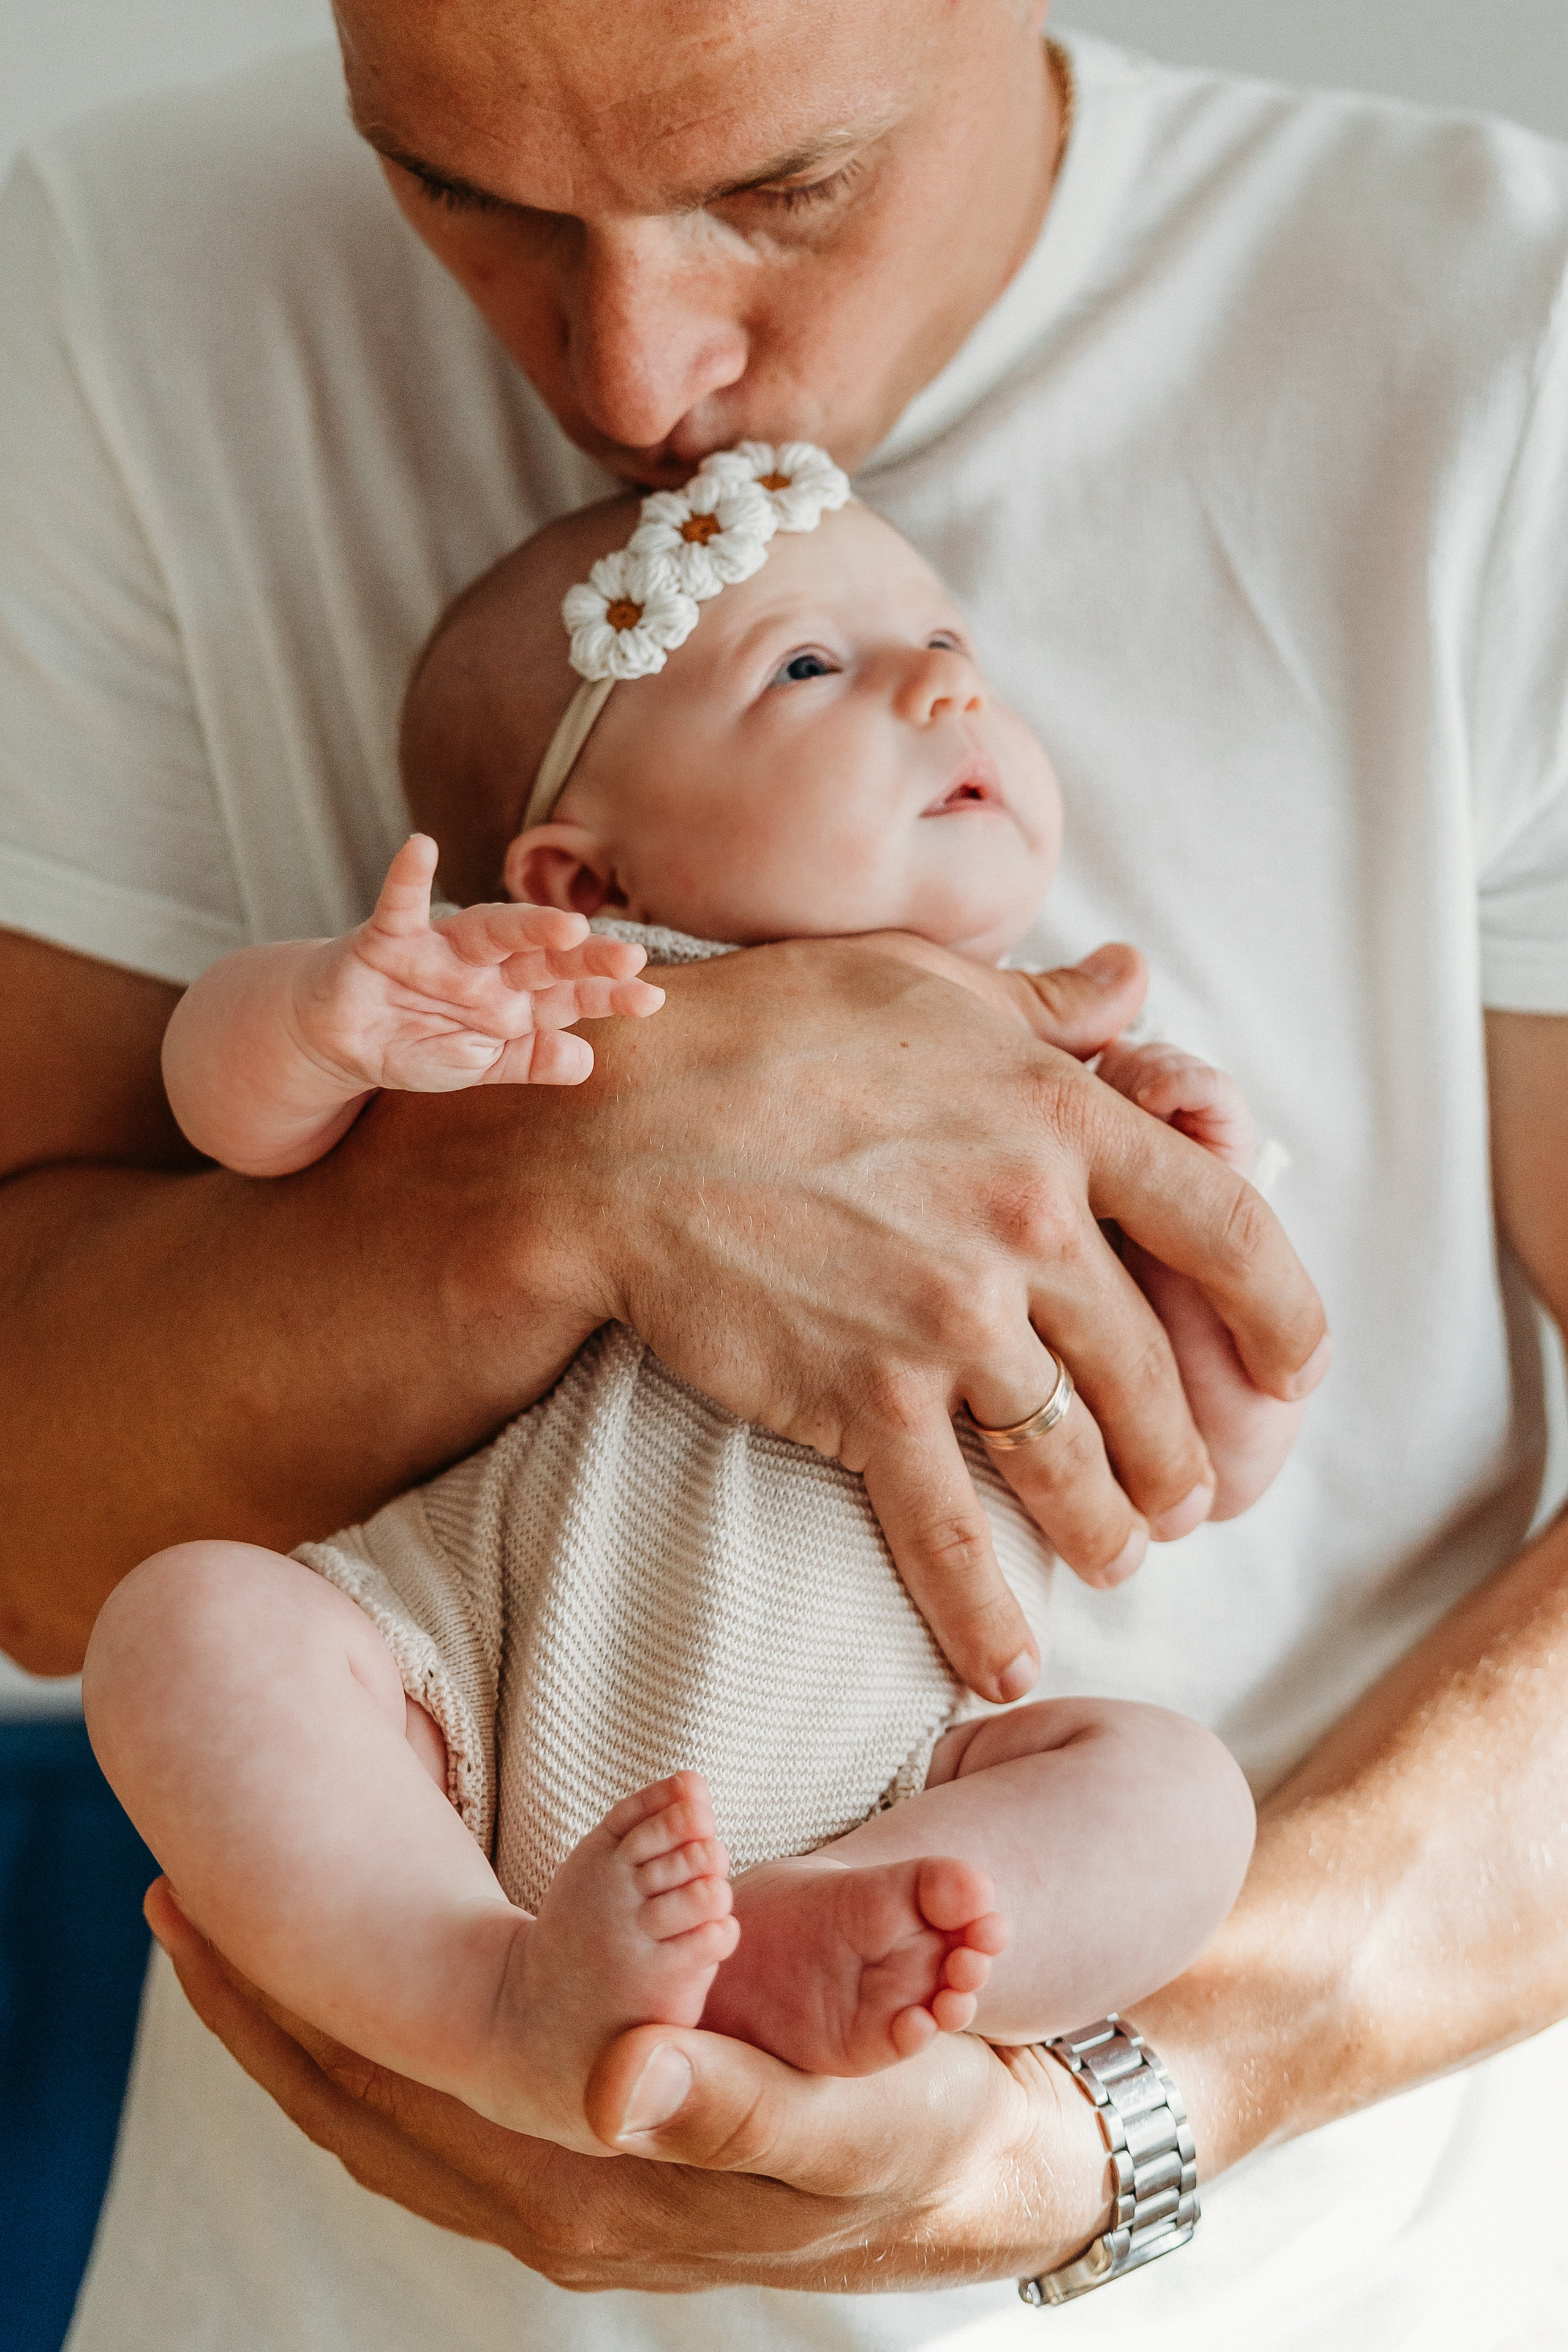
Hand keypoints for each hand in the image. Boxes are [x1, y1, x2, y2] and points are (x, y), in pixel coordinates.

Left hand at [145, 1878, 1112, 2290]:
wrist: (967, 2175)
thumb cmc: (906, 2129)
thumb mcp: (841, 2117)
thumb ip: (729, 2103)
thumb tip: (612, 2080)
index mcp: (588, 2191)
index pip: (387, 2104)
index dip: (285, 2014)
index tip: (201, 1913)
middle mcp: (549, 2208)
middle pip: (358, 2111)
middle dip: (261, 2014)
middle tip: (175, 1902)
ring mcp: (560, 2194)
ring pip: (385, 2113)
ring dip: (301, 2030)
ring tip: (226, 1933)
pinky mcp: (587, 2164)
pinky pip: (435, 2113)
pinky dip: (369, 2050)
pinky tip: (352, 1997)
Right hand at [298, 834, 664, 1091]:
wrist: (339, 1041)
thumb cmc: (417, 1040)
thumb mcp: (481, 1063)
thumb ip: (531, 1062)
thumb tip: (588, 1061)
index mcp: (514, 996)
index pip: (570, 993)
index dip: (609, 995)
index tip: (651, 997)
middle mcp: (487, 966)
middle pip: (543, 958)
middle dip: (584, 958)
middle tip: (629, 956)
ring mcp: (440, 949)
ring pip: (491, 931)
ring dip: (527, 925)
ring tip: (566, 925)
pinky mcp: (387, 940)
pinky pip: (398, 905)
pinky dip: (406, 876)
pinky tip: (419, 848)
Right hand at [491, 931, 1325, 1696]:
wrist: (619, 1126)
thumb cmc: (763, 1030)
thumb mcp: (920, 980)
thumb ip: (1043, 1003)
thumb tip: (1131, 984)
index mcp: (1059, 1119)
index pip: (1226, 1228)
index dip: (1282, 1310)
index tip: (1294, 1367)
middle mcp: (1028, 1226)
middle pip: (1151, 1373)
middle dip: (1181, 1454)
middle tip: (1185, 1497)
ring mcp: (952, 1322)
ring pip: (1074, 1462)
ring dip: (1110, 1529)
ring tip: (1123, 1559)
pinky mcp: (867, 1400)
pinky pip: (950, 1533)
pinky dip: (986, 1612)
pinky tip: (1010, 1664)